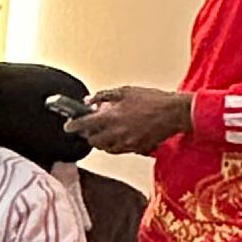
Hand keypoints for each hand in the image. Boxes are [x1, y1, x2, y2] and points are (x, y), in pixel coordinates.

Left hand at [68, 84, 193, 156]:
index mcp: (111, 117)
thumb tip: (89, 100)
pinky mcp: (137, 149)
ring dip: (100, 141)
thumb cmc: (152, 100)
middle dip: (87, 135)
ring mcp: (127, 143)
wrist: (174, 113)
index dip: (73, 125)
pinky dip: (114, 145)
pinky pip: (119, 150)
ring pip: (105, 148)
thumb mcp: (125, 91)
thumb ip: (104, 96)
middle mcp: (117, 133)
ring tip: (102, 132)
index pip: (84, 124)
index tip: (67, 125)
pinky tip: (117, 136)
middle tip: (86, 128)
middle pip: (93, 141)